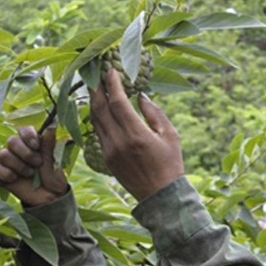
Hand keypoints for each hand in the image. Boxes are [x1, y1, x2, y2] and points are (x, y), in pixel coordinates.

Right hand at [0, 126, 67, 205]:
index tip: (36, 146)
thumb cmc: (53, 177)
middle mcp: (18, 149)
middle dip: (25, 153)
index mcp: (32, 142)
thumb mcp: (53, 161)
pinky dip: (7, 174)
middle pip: (12, 141)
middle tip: (37, 163)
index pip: (23, 129)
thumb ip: (49, 144)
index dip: (28, 136)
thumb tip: (51, 126)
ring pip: (3, 154)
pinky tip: (16, 178)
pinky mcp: (1, 174)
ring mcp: (9, 161)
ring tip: (30, 173)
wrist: (49, 197)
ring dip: (18, 165)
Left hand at [89, 69, 184, 200]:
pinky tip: (100, 108)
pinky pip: (97, 132)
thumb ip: (154, 113)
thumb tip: (140, 95)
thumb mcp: (170, 135)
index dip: (112, 83)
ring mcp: (109, 151)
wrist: (160, 196)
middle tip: (96, 72)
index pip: (117, 102)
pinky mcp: (105, 158)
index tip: (110, 69)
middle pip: (100, 108)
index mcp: (136, 134)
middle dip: (96, 88)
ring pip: (95, 120)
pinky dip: (97, 117)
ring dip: (94, 101)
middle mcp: (118, 142)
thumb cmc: (170, 164)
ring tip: (96, 87)